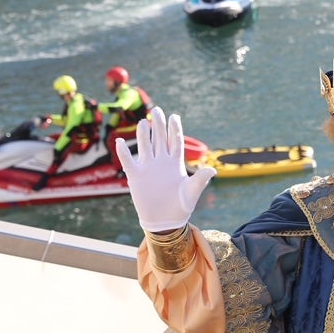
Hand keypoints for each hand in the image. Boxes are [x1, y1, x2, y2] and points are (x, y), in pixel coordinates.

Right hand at [115, 107, 215, 232]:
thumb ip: (200, 180)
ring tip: (143, 122)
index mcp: (175, 164)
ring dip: (144, 135)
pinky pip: (128, 162)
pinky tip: (121, 141)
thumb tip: (212, 170)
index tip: (174, 116)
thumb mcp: (192, 192)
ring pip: (145, 146)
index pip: (175, 142)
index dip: (175, 129)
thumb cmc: (181, 207)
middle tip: (157, 110)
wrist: (165, 222)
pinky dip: (124, 152)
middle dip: (159, 125)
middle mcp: (161, 162)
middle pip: (160, 139)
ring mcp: (148, 168)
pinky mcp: (136, 177)